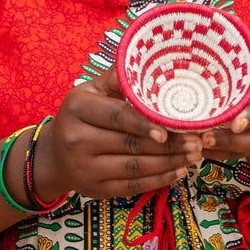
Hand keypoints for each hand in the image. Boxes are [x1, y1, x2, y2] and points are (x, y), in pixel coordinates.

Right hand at [35, 65, 202, 200]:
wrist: (54, 154)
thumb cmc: (80, 114)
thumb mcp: (91, 89)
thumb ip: (117, 78)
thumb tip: (147, 59)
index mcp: (78, 108)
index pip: (117, 116)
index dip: (144, 123)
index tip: (169, 128)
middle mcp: (77, 140)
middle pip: (130, 144)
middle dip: (167, 145)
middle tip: (196, 141)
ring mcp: (85, 168)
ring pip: (135, 168)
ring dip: (169, 163)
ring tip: (194, 154)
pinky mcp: (95, 190)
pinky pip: (132, 186)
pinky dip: (158, 180)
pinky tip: (178, 171)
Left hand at [199, 46, 249, 160]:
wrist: (245, 107)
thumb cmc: (236, 80)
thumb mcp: (235, 63)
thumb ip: (231, 49)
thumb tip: (221, 24)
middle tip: (235, 122)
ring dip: (230, 142)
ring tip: (205, 139)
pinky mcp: (247, 147)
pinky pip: (235, 155)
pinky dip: (217, 153)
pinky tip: (199, 150)